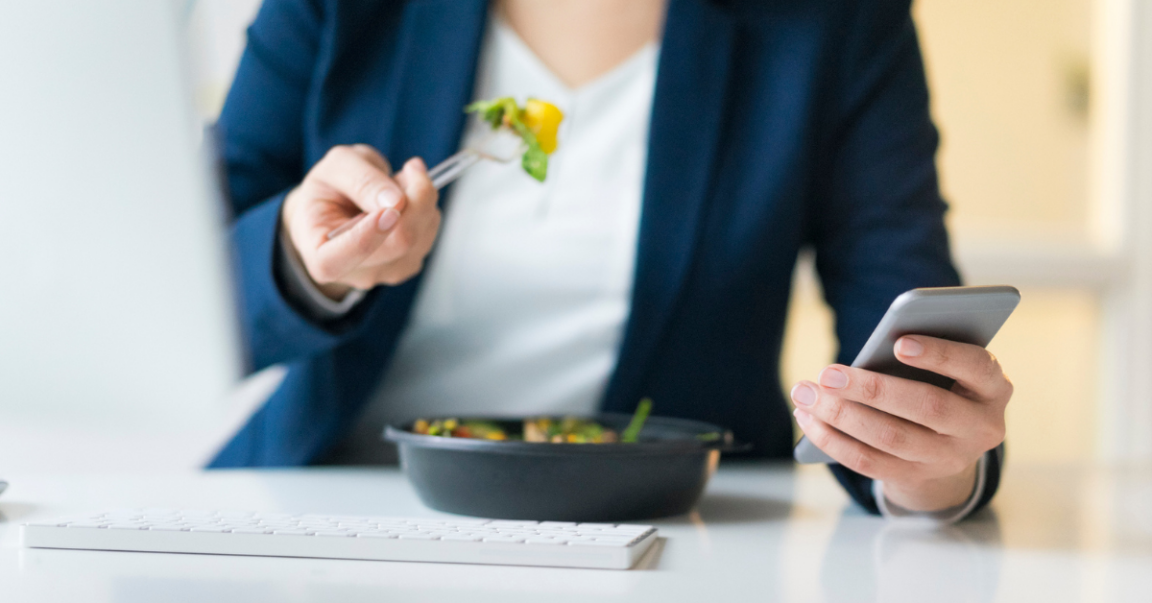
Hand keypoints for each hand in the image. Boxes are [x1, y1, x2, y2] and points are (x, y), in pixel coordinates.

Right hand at [281, 144, 440, 298]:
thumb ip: (360, 180)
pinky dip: (426, 208)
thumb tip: (394, 201)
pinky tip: (404, 201)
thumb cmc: (329, 190)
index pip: (337, 261)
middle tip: (410, 167)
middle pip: (399, 243)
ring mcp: (385, 272)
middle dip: (414, 198)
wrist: (338, 204)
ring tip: (394, 186)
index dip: (366, 236)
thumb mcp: (334, 168)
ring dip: (420, 199)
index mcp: (318, 256)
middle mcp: (354, 272)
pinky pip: (429, 232)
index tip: (389, 209)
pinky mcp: (409, 264)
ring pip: (421, 235)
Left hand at [790, 336, 1010, 511]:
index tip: (899, 343)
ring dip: (840, 414)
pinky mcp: (917, 476)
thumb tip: (872, 353)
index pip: (974, 366)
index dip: (939, 355)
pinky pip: (869, 462)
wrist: (950, 440)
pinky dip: (833, 440)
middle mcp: (980, 427)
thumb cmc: (942, 381)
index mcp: (993, 388)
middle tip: (826, 373)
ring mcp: (950, 458)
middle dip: (871, 389)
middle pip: (925, 407)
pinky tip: (807, 418)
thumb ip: (924, 355)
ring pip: (891, 438)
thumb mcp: (948, 366)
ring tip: (805, 392)